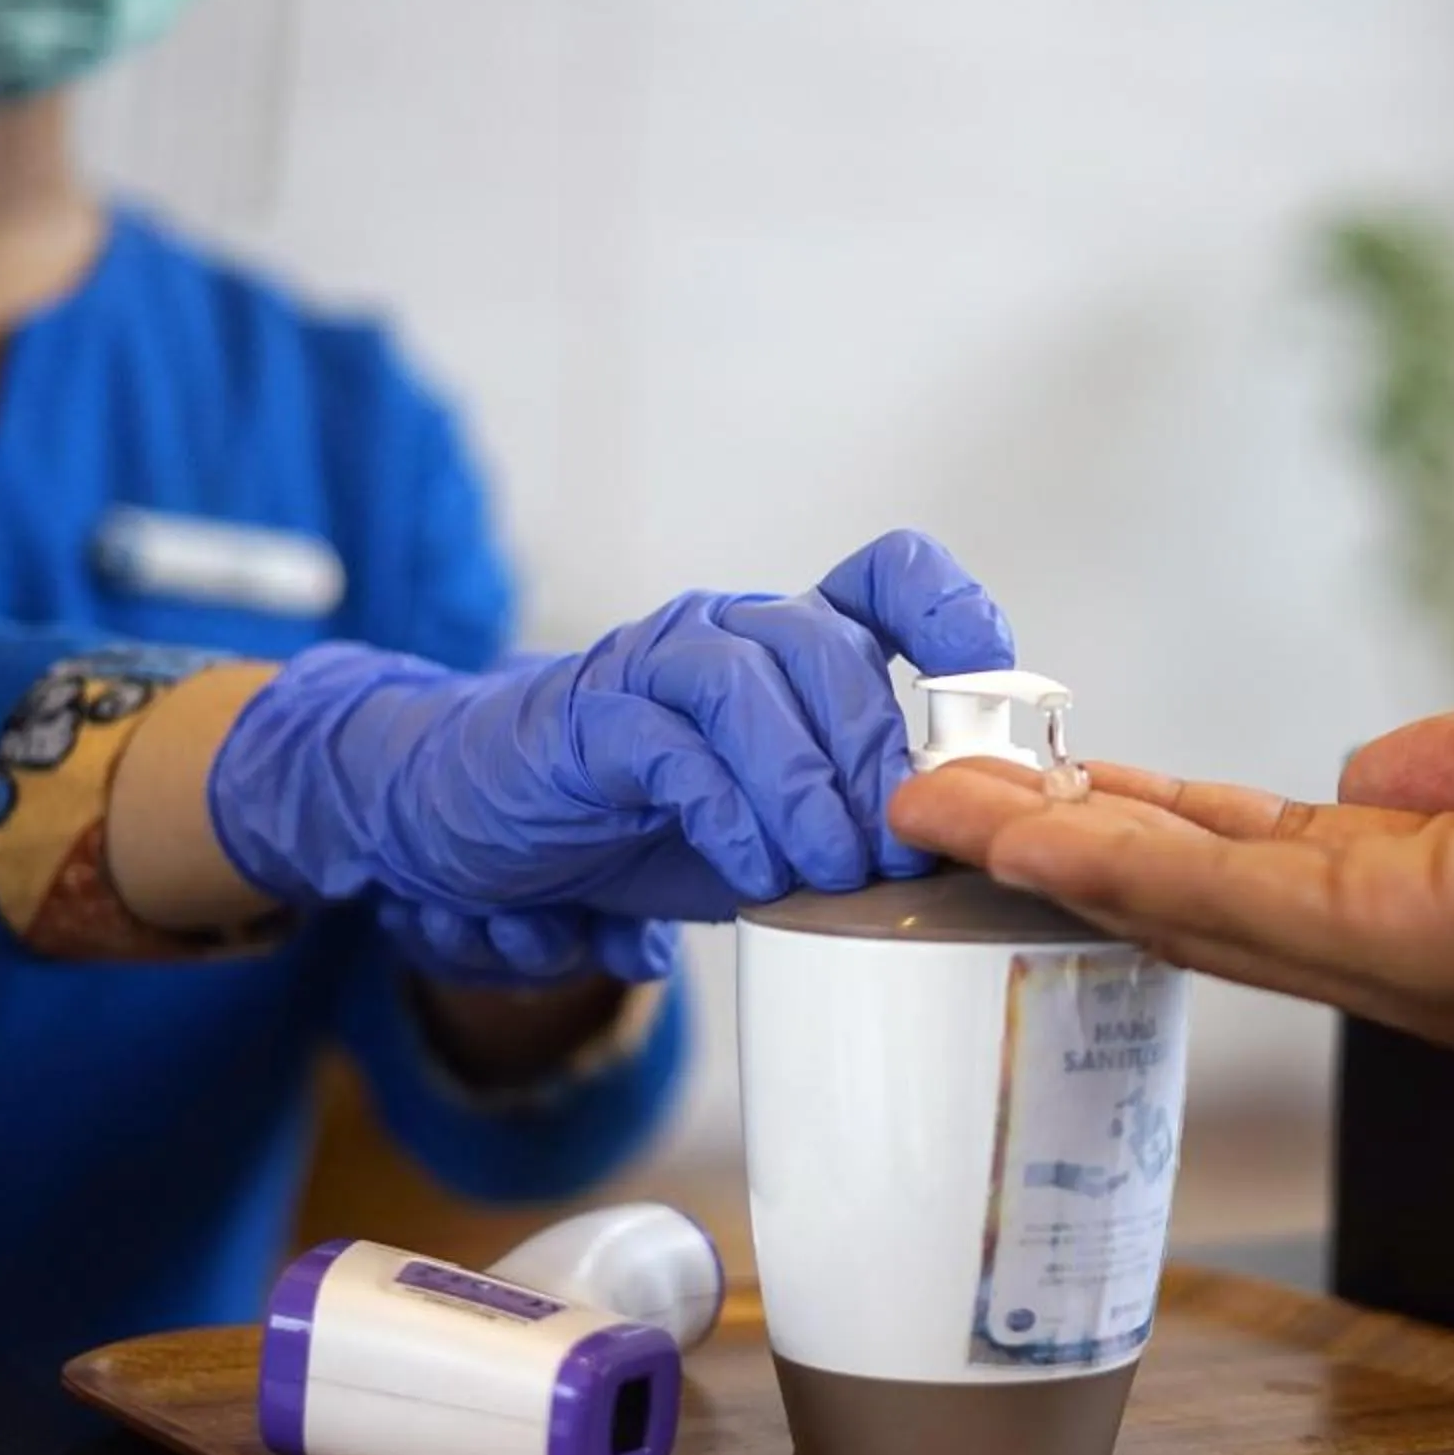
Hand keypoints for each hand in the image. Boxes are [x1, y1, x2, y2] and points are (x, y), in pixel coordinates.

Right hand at [207, 530, 1011, 961]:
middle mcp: (726, 632)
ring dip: (811, 783)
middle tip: (903, 853)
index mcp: (785, 646)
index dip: (954, 619)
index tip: (993, 704)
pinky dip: (730, 809)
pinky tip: (753, 875)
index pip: (889, 578)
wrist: (460, 819)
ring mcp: (654, 665)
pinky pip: (675, 741)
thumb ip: (852, 830)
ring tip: (831, 869)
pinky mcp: (589, 718)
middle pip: (835, 645)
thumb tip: (964, 867)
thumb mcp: (765, 829)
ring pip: (759, 679)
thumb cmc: (632, 823)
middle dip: (882, 755)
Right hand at [888, 561, 1453, 1057]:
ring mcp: (1430, 964)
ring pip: (1203, 904)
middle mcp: (1439, 958)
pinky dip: (1124, 858)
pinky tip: (1028, 822)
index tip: (1053, 783)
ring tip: (937, 802)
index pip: (1278, 861)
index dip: (1159, 820)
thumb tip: (1365, 765)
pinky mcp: (1430, 946)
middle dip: (1071, 844)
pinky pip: (1240, 895)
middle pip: (1212, 896)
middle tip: (938, 798)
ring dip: (1062, 850)